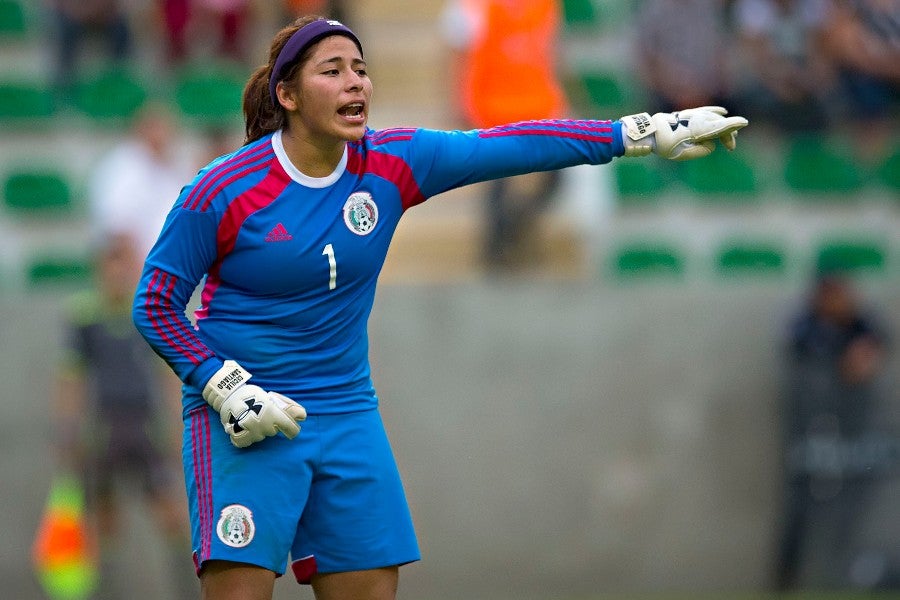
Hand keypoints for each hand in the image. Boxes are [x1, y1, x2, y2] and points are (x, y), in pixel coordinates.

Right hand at [203, 361, 306, 447]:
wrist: (228, 395)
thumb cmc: (251, 394)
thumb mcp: (271, 398)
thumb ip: (287, 408)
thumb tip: (303, 416)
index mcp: (274, 415)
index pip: (291, 429)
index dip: (292, 429)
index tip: (290, 430)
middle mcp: (264, 426)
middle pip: (273, 431)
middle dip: (270, 424)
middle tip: (261, 413)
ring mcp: (252, 434)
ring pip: (261, 436)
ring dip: (258, 430)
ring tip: (249, 418)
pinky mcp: (240, 439)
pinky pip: (247, 442)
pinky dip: (246, 437)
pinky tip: (242, 428)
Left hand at [620, 106, 748, 160]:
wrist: (650, 132)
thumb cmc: (664, 145)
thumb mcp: (681, 154)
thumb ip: (700, 151)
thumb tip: (710, 144)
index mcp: (695, 130)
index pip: (717, 127)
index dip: (731, 126)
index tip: (743, 122)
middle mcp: (695, 119)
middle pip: (718, 124)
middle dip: (727, 134)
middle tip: (730, 147)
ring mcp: (692, 115)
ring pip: (713, 118)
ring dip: (723, 126)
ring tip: (731, 134)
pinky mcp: (688, 114)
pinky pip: (705, 111)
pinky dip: (715, 112)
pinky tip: (723, 112)